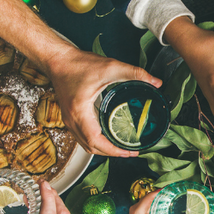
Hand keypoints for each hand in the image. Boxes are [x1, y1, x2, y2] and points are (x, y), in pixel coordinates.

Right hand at [46, 48, 162, 157]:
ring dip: (102, 149)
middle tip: (130, 151)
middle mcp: (71, 120)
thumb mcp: (110, 67)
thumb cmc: (78, 64)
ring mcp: (68, 120)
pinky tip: (107, 136)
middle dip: (111, 153)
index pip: (95, 141)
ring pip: (85, 144)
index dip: (113, 151)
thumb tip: (156, 82)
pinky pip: (82, 136)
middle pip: (91, 147)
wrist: (57, 60)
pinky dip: (95, 141)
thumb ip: (134, 73)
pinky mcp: (69, 117)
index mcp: (80, 112)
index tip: (129, 152)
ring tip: (120, 147)